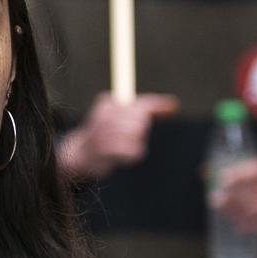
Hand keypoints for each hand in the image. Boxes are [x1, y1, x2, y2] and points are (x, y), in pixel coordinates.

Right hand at [60, 92, 178, 178]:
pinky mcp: (107, 151)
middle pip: (141, 119)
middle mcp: (104, 115)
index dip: (157, 105)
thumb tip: (174, 105)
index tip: (173, 107)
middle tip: (130, 135)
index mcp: (108, 103)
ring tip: (123, 145)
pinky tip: (122, 155)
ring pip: (137, 134)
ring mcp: (104, 133)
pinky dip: (133, 154)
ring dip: (136, 142)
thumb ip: (147, 108)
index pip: (139, 102)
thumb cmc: (108, 132)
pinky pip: (134, 151)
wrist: (82, 154)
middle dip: (140, 129)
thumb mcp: (122, 114)